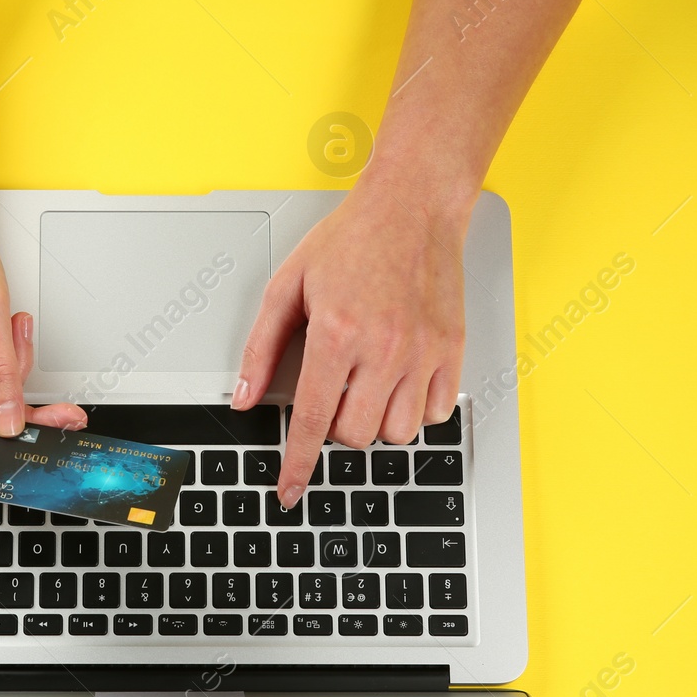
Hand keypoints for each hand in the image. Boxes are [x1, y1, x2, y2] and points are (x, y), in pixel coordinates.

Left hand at [233, 188, 466, 507]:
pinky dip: (414, 410)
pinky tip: (398, 381)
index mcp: (337, 332)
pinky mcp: (452, 350)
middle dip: (335, 426)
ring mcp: (423, 352)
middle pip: (354, 434)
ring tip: (366, 382)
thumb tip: (244, 398)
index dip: (296, 463)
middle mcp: (384, 348)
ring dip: (375, 421)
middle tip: (333, 389)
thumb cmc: (350, 240)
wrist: (413, 207)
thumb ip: (261, 347)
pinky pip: (433, 414)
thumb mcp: (287, 285)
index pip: (311, 419)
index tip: (289, 490)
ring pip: (396, 433)